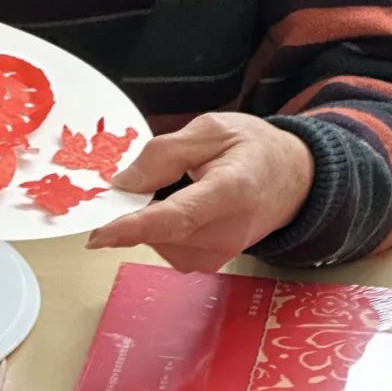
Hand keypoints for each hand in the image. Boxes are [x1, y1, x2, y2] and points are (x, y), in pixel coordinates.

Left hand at [86, 112, 313, 272]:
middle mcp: (228, 232)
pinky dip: (159, 228)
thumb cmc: (254, 148)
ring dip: (148, 219)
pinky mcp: (211, 261)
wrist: (293, 179)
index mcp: (232, 191)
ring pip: (160, 243)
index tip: (99, 233)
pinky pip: (169, 248)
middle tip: (123, 186)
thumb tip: (123, 183)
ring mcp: (222, 253)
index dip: (134, 227)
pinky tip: (172, 204)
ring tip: (170, 186)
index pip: (177, 217)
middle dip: (131, 213)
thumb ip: (166, 152)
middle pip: (163, 233)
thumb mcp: (212, 129)